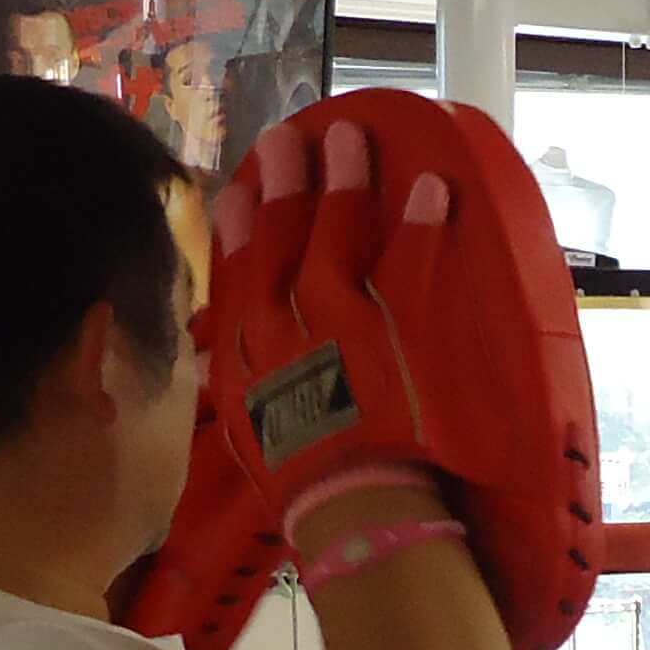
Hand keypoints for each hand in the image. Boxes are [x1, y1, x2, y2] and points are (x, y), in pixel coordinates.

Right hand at [201, 118, 463, 525]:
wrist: (353, 511)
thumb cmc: (299, 486)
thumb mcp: (245, 435)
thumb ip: (236, 387)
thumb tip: (216, 364)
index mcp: (247, 350)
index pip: (239, 272)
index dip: (241, 223)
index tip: (239, 186)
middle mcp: (288, 323)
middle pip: (284, 236)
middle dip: (287, 181)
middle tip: (292, 138)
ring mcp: (344, 319)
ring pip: (339, 234)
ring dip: (345, 183)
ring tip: (351, 140)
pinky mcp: (400, 329)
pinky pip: (413, 265)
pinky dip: (422, 225)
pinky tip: (433, 187)